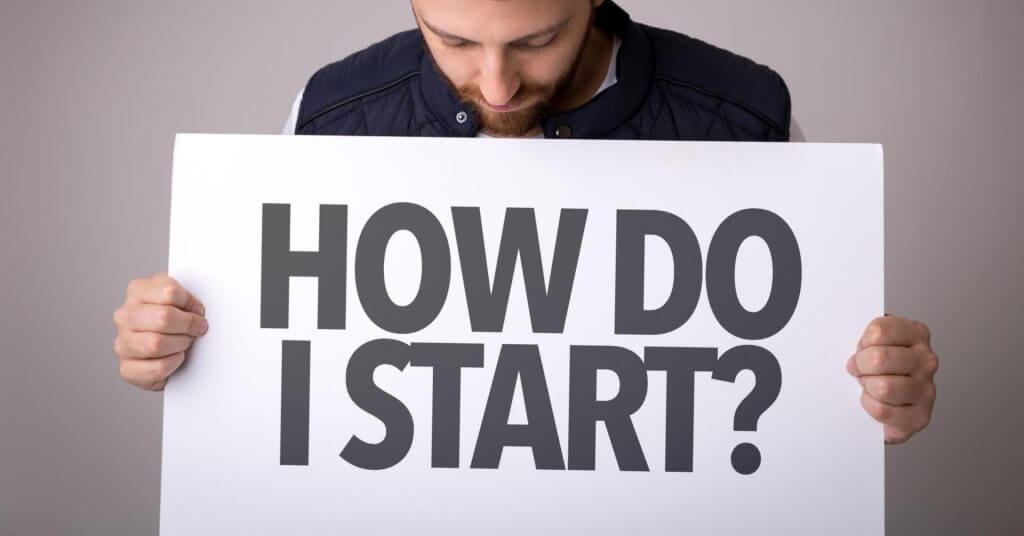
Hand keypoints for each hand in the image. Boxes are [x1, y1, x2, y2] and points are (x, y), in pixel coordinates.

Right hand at [112, 273, 207, 390]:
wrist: (166, 346)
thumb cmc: (176, 319)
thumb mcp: (182, 298)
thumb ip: (189, 296)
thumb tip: (196, 311)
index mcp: (137, 291)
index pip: (169, 292)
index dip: (191, 303)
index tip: (198, 311)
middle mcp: (125, 316)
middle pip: (162, 318)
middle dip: (187, 325)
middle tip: (197, 329)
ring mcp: (123, 343)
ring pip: (156, 344)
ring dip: (180, 344)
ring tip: (185, 342)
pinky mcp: (127, 369)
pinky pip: (157, 368)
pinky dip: (173, 364)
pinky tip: (175, 357)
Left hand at [846, 315, 937, 443]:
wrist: (893, 401)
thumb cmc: (880, 367)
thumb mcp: (873, 343)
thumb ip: (865, 339)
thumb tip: (853, 354)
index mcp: (916, 334)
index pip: (878, 331)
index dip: (862, 344)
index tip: (863, 349)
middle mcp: (926, 360)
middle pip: (878, 358)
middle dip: (861, 366)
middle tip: (861, 371)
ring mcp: (926, 388)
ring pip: (882, 387)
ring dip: (868, 388)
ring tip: (870, 385)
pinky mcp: (920, 415)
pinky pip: (881, 410)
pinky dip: (870, 406)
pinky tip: (876, 401)